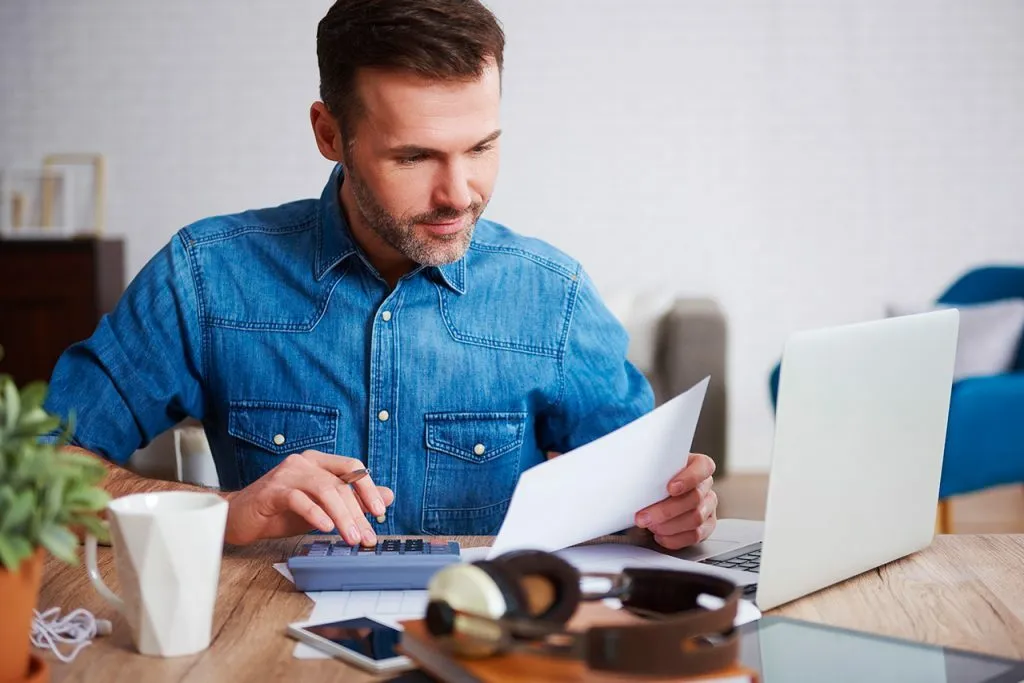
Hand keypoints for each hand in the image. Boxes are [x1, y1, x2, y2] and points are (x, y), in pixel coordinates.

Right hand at [223, 450, 393, 546]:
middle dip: (358, 512)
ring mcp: (287, 474)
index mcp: (318, 462)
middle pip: (340, 483)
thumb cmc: (280, 511)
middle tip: (367, 537)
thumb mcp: (322, 507)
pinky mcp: (272, 490)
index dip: (369, 488)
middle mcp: (304, 462)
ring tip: (351, 537)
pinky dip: (315, 514)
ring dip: (342, 516)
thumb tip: (388, 497)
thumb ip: (352, 500)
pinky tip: (325, 528)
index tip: (380, 512)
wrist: (238, 517)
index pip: (352, 467)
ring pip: (324, 489)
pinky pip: (298, 499)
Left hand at [633, 453, 716, 549]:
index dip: (689, 479)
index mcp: (698, 465)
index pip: (703, 467)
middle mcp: (705, 485)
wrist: (654, 495)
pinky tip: (660, 536)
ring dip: (668, 526)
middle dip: (666, 510)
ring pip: (695, 519)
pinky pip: (695, 536)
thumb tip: (631, 479)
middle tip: (644, 516)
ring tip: (650, 526)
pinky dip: (675, 538)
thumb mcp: (653, 469)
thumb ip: (652, 471)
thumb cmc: (655, 479)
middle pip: (695, 498)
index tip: (670, 488)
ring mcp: (708, 506)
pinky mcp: (706, 526)